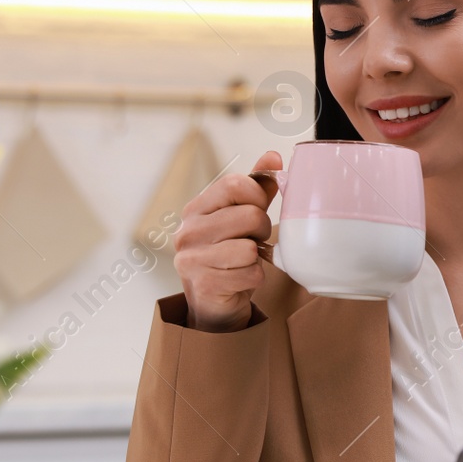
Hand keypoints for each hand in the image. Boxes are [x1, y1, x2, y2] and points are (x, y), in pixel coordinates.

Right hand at [173, 150, 282, 332]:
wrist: (214, 304)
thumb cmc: (229, 256)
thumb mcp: (242, 218)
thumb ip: (256, 188)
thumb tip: (274, 157)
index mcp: (196, 208)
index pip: (236, 183)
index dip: (257, 197)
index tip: (256, 211)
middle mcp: (188, 230)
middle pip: (250, 216)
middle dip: (262, 232)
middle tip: (252, 242)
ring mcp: (191, 258)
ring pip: (250, 248)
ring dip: (257, 258)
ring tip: (243, 262)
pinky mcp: (204, 284)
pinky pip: (251, 274)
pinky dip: (254, 279)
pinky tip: (239, 280)